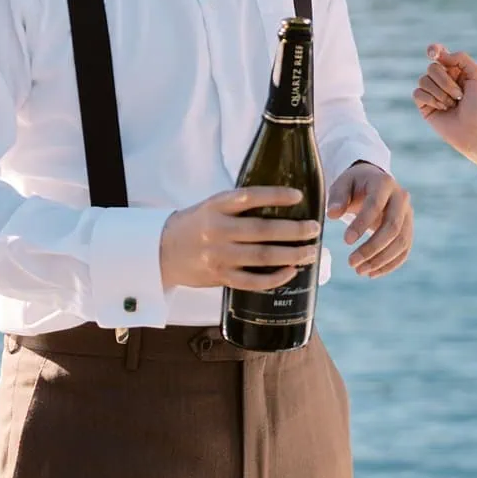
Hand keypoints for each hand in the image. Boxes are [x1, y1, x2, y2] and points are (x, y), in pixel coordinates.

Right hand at [160, 187, 318, 291]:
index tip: (299, 196)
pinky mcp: (219, 277)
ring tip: (311, 251)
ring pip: (262, 257)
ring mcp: (218, 255)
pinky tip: (291, 271)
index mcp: (215, 206)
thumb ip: (238, 206)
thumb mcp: (211, 206)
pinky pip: (252, 281)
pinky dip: (274, 278)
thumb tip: (281, 204)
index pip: (249, 197)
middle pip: (262, 231)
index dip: (275, 196)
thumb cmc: (194, 225)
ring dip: (291, 255)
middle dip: (294, 230)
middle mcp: (217, 230)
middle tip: (315, 228)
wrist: (161, 252)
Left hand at [329, 161, 412, 277]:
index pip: (375, 205)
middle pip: (392, 227)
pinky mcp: (409, 229)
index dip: (361, 224)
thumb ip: (337, 198)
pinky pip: (404, 250)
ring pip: (401, 242)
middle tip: (351, 262)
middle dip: (372, 248)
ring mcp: (408, 215)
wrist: (373, 183)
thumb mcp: (342, 185)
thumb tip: (333, 214)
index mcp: (384, 183)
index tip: (345, 241)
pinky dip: (390, 264)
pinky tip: (372, 273)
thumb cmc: (354, 186)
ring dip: (381, 260)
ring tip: (359, 271)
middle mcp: (402, 198)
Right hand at [414, 43, 476, 163]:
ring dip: (440, 93)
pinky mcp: (424, 105)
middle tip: (459, 95)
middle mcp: (443, 79)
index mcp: (456, 70)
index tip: (433, 53)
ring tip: (452, 104)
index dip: (434, 50)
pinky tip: (442, 109)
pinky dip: (431, 99)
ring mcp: (432, 92)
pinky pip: (417, 93)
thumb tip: (439, 55)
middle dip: (446, 82)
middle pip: (432, 67)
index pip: (439, 53)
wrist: (475, 130)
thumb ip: (461, 59)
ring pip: (423, 80)